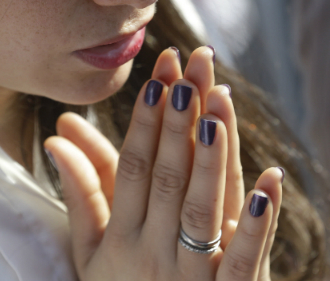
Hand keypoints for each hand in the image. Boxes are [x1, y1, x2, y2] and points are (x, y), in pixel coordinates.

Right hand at [44, 46, 283, 280]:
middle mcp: (154, 252)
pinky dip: (257, 221)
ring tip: (218, 102)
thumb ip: (80, 195)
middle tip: (189, 68)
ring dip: (212, 155)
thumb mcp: (90, 253)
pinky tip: (271, 180)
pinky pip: (243, 260)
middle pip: (168, 176)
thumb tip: (58, 140)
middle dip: (179, 119)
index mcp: (120, 238)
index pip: (133, 168)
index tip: (158, 77)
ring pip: (203, 208)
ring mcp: (191, 277)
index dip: (145, 122)